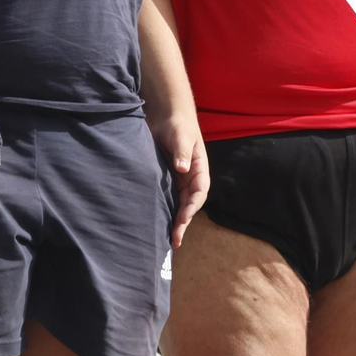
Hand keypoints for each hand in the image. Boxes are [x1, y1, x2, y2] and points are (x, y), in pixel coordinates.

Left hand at [153, 113, 209, 247]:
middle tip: (175, 240)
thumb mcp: (181, 136)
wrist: (166, 116)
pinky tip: (157, 222)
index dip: (192, 207)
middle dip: (183, 222)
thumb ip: (182, 151)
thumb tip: (183, 168)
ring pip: (178, 204)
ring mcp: (178, 179)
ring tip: (168, 239)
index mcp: (199, 169)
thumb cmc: (178, 125)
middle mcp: (190, 178)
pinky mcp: (166, 179)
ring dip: (175, 221)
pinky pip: (167, 198)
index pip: (199, 192)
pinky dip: (165, 210)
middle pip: (189, 204)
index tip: (183, 219)